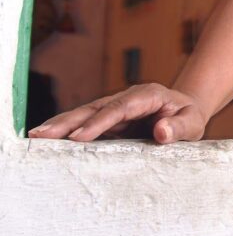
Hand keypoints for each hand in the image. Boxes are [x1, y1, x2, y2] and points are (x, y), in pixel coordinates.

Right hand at [26, 83, 209, 143]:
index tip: (79, 137)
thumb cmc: (189, 116)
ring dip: (61, 125)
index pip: (121, 109)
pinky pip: (86, 123)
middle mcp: (128, 98)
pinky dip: (67, 130)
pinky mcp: (110, 119)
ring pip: (86, 114)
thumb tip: (162, 132)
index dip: (99, 122)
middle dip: (69, 121)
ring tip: (37, 136)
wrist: (186, 110)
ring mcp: (116, 107)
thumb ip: (179, 127)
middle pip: (96, 108)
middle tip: (42, 134)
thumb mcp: (192, 122)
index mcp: (148, 96)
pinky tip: (48, 139)